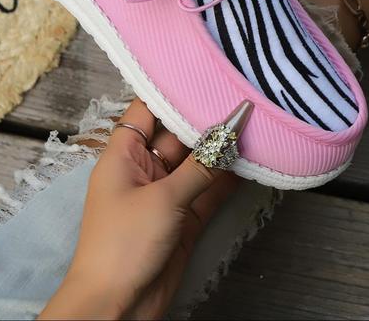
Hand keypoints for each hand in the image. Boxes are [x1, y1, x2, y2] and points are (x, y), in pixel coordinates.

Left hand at [39, 98, 240, 319]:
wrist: (115, 308)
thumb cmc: (122, 246)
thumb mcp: (163, 199)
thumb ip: (200, 165)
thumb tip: (230, 132)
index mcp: (124, 154)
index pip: (148, 109)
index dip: (173, 89)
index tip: (203, 70)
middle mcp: (144, 168)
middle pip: (178, 133)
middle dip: (206, 118)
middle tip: (239, 94)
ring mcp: (165, 193)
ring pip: (197, 162)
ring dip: (221, 148)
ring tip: (254, 121)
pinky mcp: (182, 217)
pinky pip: (207, 189)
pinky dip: (226, 177)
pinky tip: (250, 160)